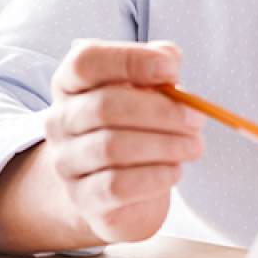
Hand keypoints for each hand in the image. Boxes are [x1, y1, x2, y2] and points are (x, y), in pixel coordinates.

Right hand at [44, 40, 205, 243]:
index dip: (129, 60)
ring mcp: (66, 161)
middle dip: (160, 112)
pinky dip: (154, 177)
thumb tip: (169, 60)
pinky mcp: (82, 198)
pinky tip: (175, 171)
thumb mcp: (149, 90)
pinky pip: (117, 186)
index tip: (170, 69)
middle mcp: (60, 120)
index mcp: (72, 83)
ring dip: (165, 145)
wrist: (119, 188)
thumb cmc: (136, 126)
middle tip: (197, 119)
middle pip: (104, 107)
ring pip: (113, 148)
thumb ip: (159, 67)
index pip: (86, 61)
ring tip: (194, 146)